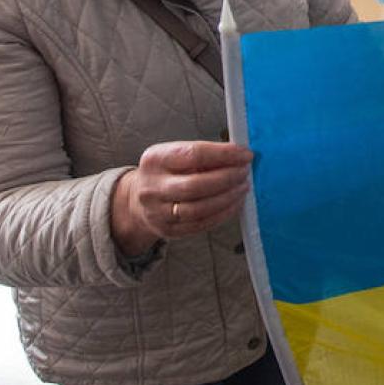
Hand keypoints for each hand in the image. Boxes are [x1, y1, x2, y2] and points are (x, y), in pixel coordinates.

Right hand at [111, 140, 253, 253]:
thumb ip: (204, 155)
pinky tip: (235, 203)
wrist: (138, 200)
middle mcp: (152, 186)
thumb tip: (240, 156)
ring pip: (198, 209)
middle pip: (195, 185)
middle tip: (245, 171)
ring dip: (227, 198)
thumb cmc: (166, 172)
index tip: (245, 154)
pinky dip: (223, 213)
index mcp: (155, 159)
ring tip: (243, 187)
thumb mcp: (175, 155)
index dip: (224, 154)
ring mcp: (157, 212)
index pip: (193, 154)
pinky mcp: (167, 230)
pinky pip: (200, 224)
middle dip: (227, 178)